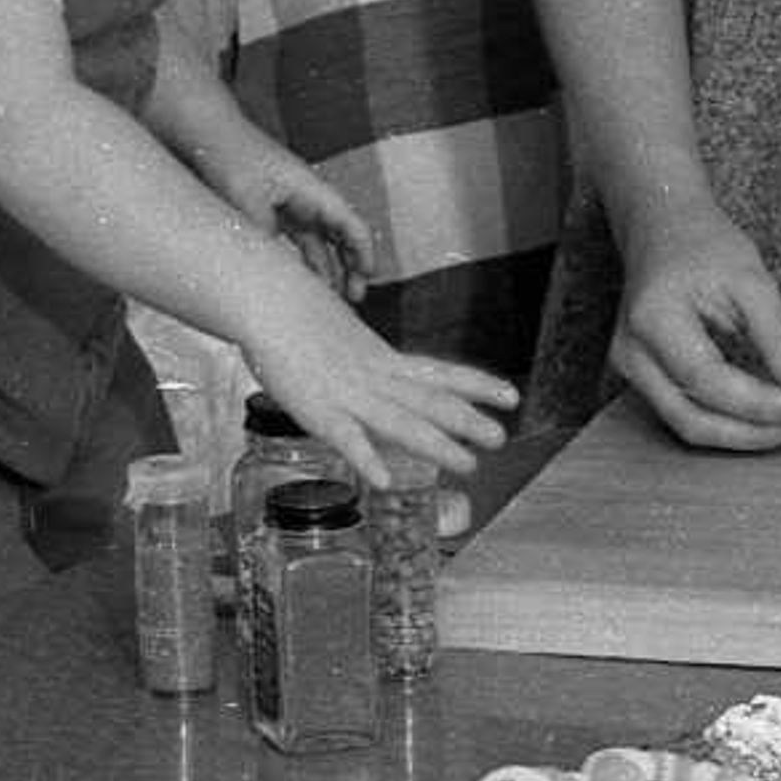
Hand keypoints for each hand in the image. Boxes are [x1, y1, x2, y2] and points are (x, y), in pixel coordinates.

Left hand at [190, 129, 376, 300]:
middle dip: (351, 267)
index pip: (351, 224)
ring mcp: (290, 204)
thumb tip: (274, 267)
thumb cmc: (229, 156)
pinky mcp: (272, 211)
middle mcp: (307, 198)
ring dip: (325, 269)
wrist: (204, 133)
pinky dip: (301, 261)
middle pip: (341, 237)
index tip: (366, 280)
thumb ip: (263, 234)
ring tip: (326, 298)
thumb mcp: (246, 199)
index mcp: (311, 190)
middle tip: (352, 298)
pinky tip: (298, 281)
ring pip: (318, 243)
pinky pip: (296, 242)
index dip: (363, 253)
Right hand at [240, 281, 514, 493]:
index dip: (478, 384)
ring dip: (435, 444)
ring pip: (399, 421)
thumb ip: (369, 369)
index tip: (512, 395)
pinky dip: (364, 457)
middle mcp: (375, 376)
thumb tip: (388, 383)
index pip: (440, 373)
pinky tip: (383, 479)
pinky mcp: (315, 410)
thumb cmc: (301, 322)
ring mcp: (348, 394)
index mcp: (383, 360)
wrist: (268, 301)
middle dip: (467, 420)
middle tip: (502, 438)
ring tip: (466, 464)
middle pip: (429, 400)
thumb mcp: (347, 345)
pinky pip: (344, 437)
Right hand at [612, 201, 780, 453]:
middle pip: (694, 421)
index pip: (709, 381)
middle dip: (758, 432)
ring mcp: (631, 370)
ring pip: (691, 427)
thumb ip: (780, 338)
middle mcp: (631, 354)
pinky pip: (689, 414)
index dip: (762, 403)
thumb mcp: (752, 279)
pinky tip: (773, 412)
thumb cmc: (705, 244)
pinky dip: (734, 421)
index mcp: (653, 319)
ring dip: (749, 434)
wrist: (662, 228)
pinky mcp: (643, 378)